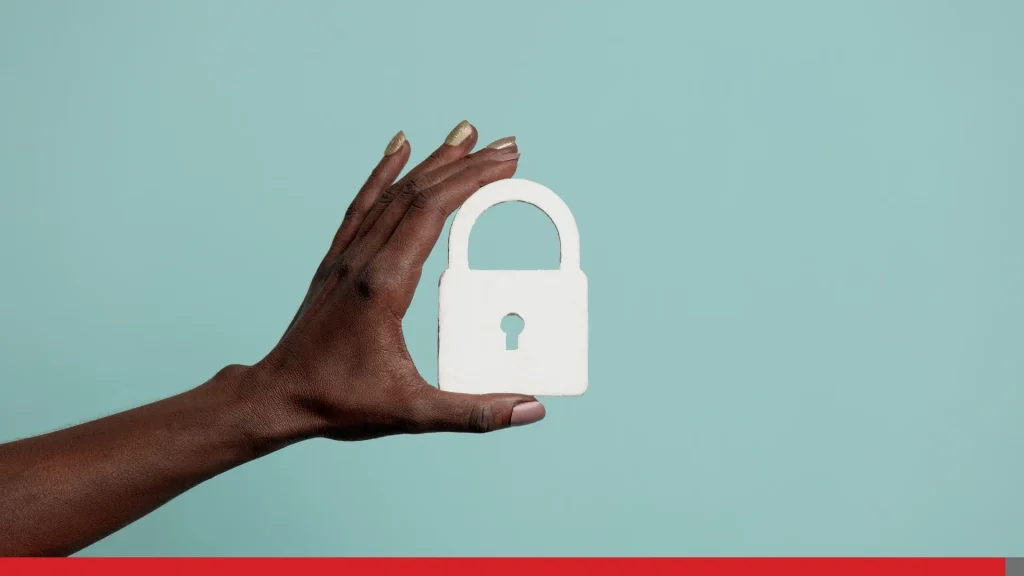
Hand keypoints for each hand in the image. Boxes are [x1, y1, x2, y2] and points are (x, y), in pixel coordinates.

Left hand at [237, 121, 544, 442]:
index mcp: (384, 284)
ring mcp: (347, 256)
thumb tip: (530, 409)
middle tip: (505, 145)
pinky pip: (363, 204)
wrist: (278, 396)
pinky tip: (398, 147)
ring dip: (432, 161)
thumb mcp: (412, 413)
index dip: (471, 182)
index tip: (505, 163)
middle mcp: (363, 258)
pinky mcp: (337, 261)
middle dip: (465, 164)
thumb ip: (474, 413)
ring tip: (464, 135)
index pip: (431, 213)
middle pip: (417, 193)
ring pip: (391, 192)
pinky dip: (384, 171)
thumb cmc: (340, 403)